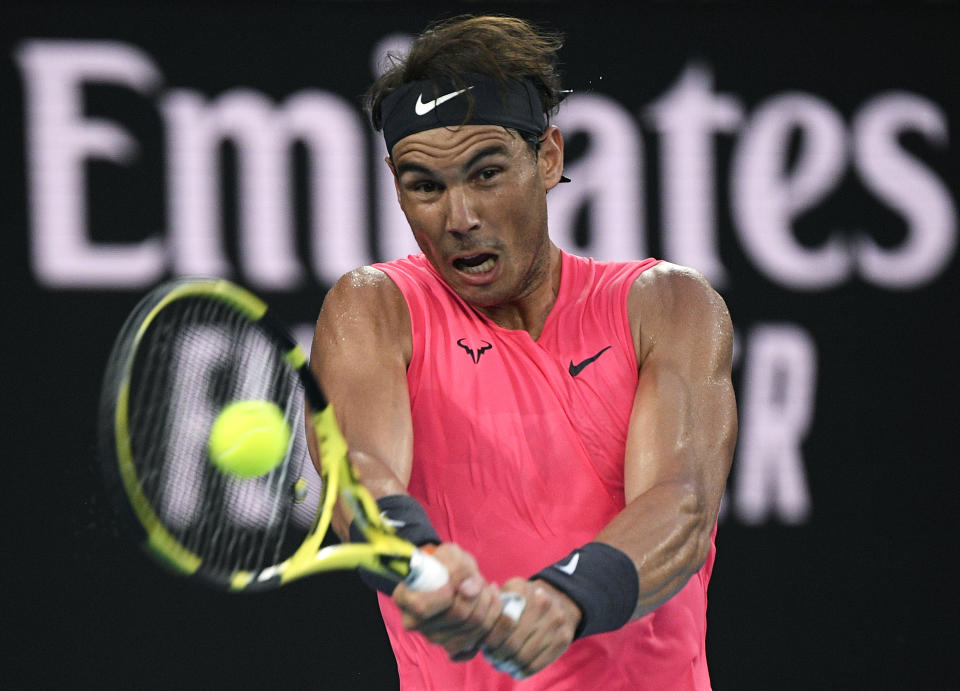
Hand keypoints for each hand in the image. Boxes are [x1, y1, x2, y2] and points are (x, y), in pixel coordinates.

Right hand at [392, 543, 503, 660]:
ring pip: (474, 625)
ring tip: (484, 587)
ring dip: (487, 601)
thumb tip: (468, 590)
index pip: (422, 607)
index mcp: (405, 598)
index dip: (444, 596)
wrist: (450, 577)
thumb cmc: (446, 564)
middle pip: (457, 615)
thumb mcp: (450, 555)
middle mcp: (415, 623)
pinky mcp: (453, 646)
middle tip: (478, 579)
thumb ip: (458, 567)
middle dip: (476, 592)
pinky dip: (493, 615)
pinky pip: (482, 636)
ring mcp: (434, 637)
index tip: (454, 583)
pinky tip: (490, 601)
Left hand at [481, 578, 581, 678]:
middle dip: (497, 655)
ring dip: (508, 665)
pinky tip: (514, 669)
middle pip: (512, 643)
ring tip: (501, 664)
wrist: (561, 599)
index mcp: (523, 589)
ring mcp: (555, 622)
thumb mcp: (509, 592)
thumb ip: (492, 606)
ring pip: (523, 657)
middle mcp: (542, 603)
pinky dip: (521, 671)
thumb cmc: (524, 600)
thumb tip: (476, 628)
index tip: (483, 645)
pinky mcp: (563, 639)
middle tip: (490, 658)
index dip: (489, 639)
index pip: (502, 622)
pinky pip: (536, 665)